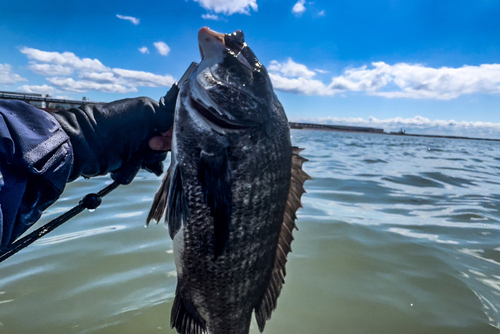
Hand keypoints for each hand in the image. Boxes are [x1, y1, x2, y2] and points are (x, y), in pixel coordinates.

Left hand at [53, 84, 178, 183]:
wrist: (85, 143)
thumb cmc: (114, 124)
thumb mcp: (145, 112)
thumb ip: (168, 114)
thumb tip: (181, 119)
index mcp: (149, 113)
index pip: (173, 126)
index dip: (170, 136)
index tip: (159, 139)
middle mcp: (144, 129)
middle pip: (166, 146)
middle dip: (157, 151)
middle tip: (146, 149)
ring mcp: (135, 145)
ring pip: (154, 160)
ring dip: (144, 163)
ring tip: (133, 160)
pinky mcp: (126, 160)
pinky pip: (139, 169)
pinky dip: (132, 170)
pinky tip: (125, 167)